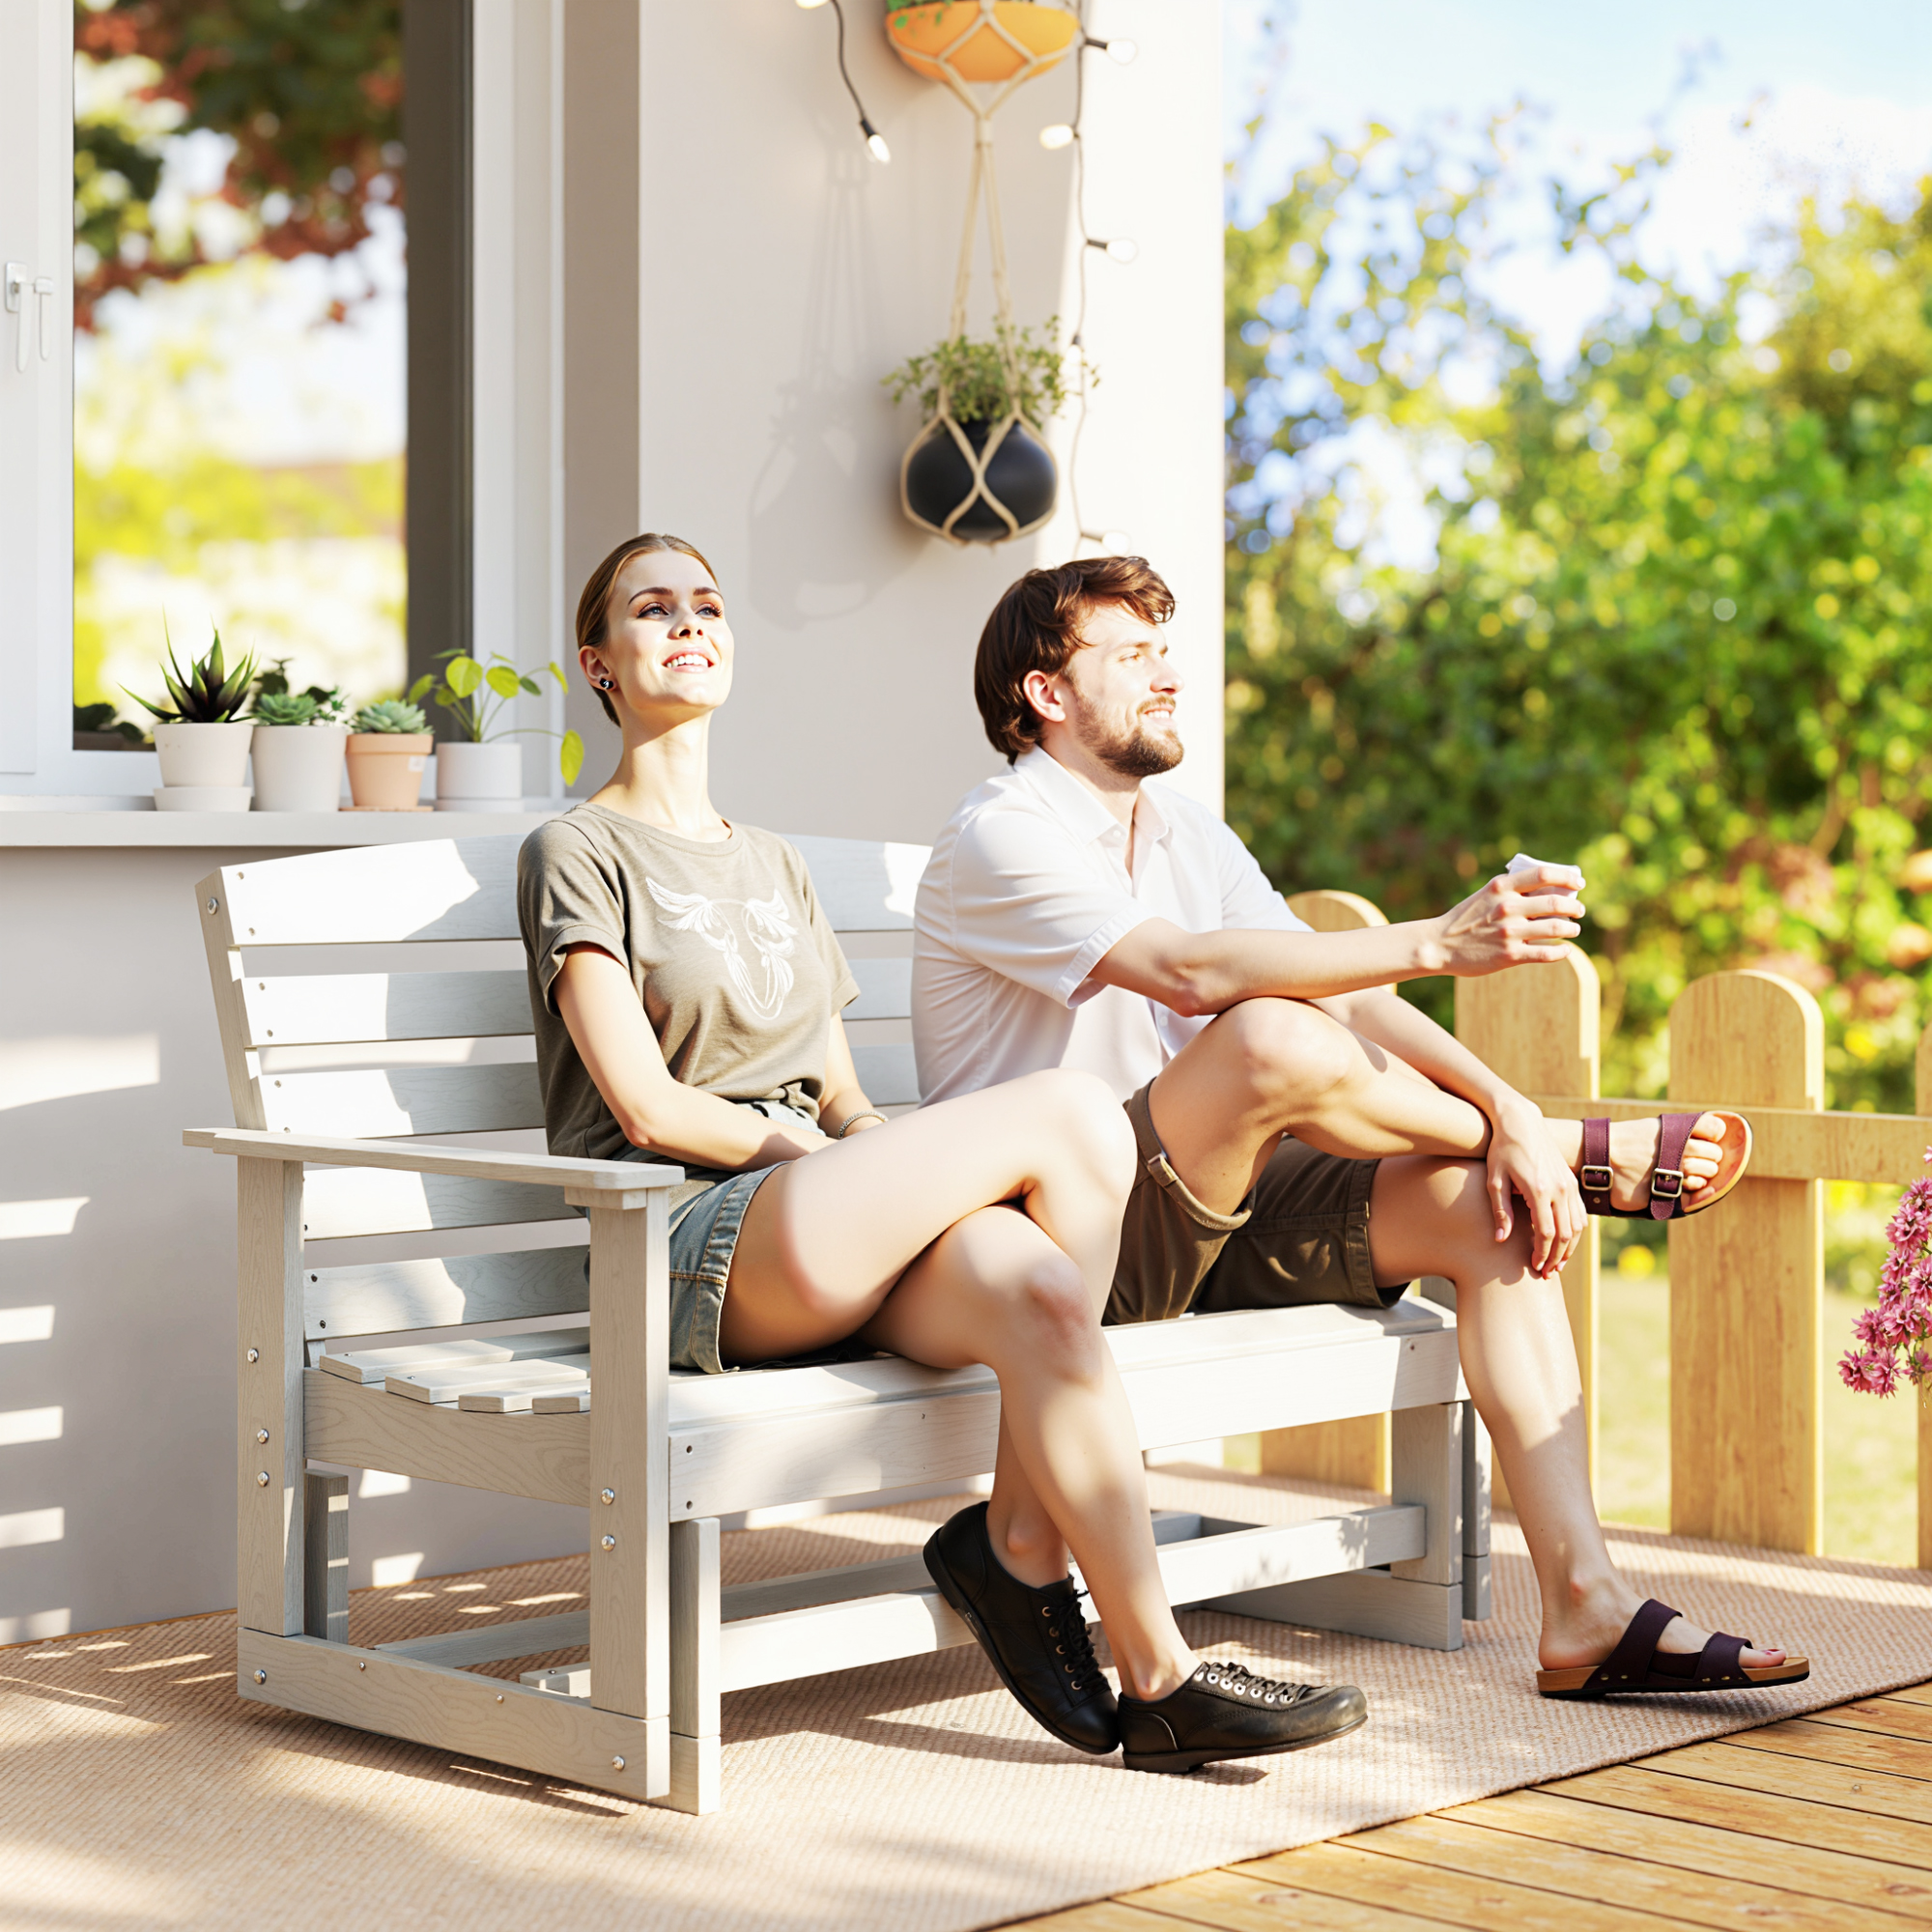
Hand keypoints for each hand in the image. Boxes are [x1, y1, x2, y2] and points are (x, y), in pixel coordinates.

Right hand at [1427, 866, 1583, 975]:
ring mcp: (1509, 932)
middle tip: (1579, 911)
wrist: (1438, 945)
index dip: (1567, 876)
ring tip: (1574, 930)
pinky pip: (1547, 953)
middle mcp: (1507, 907)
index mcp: (1501, 887)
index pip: (1543, 874)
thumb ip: (1512, 891)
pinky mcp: (1510, 955)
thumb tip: (1549, 890)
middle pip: (1556, 902)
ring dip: (1572, 929)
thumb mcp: (1485, 895)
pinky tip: (1566, 950)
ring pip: (1556, 928)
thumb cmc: (1465, 919)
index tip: (1578, 883)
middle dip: (1575, 907)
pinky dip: (1562, 951)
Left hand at [1486, 1099, 1583, 1277]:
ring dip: (1569, 1249)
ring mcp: (1569, 1185)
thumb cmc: (1501, 1150)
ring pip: (1577, 1227)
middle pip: (1565, 1235)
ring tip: (1556, 1264)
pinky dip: (1575, 1233)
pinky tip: (1565, 1243)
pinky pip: (1580, 1214)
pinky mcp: (1572, 1181)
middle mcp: (1559, 1189)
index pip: (1546, 1233)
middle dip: (1557, 1257)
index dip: (1541, 1254)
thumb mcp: (1494, 1180)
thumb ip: (1500, 1211)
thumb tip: (1501, 1240)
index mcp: (1539, 1190)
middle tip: (1546, 1273)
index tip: (1534, 1267)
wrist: (1521, 1122)